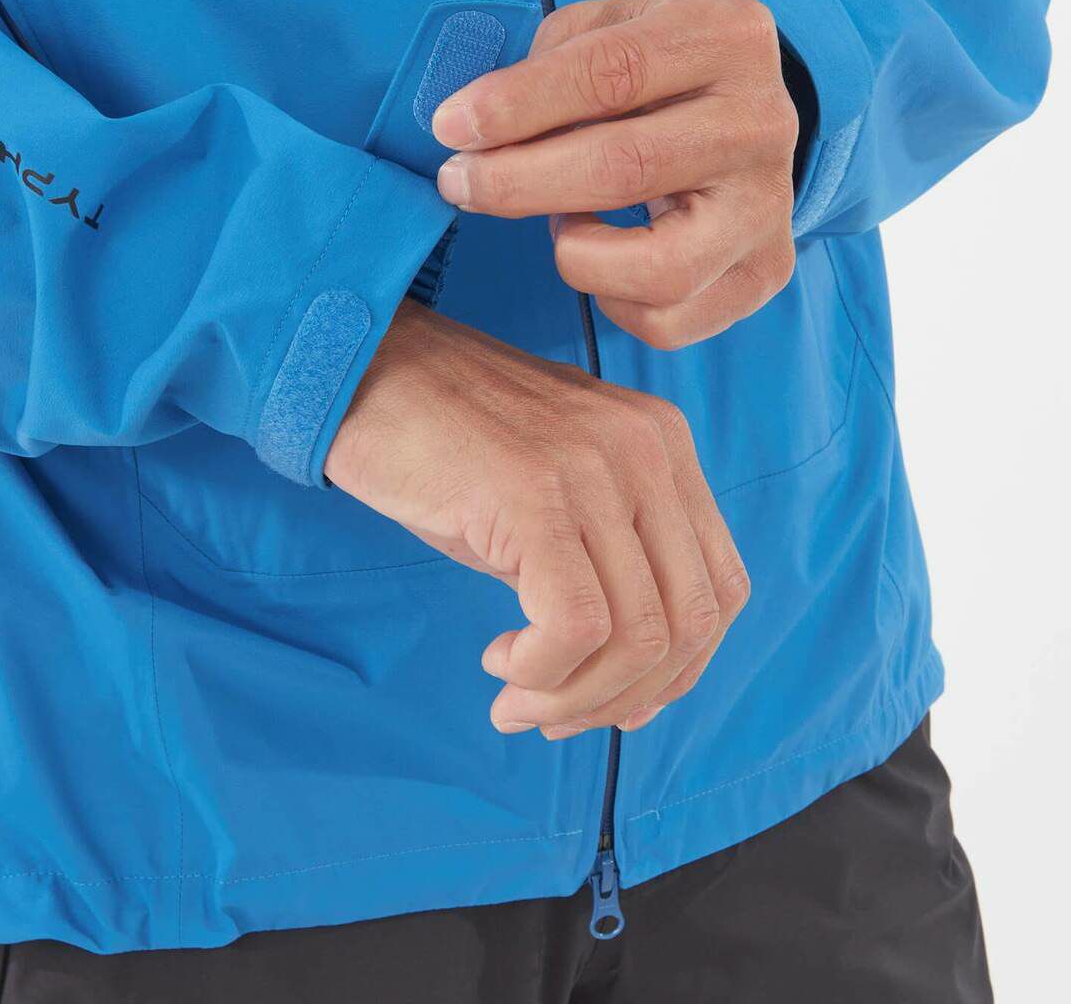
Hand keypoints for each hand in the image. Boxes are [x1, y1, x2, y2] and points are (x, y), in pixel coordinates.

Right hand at [326, 300, 749, 737]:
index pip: (721, 589)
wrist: (364, 371)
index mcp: (664, 445)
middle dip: (624, 697)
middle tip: (552, 713)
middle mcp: (647, 450)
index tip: (612, 701)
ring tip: (516, 696)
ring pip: (639, 635)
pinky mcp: (536, 494)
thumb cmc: (447, 446)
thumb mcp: (553, 497)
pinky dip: (543, 672)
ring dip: (576, 696)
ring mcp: (596, 468)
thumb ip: (605, 570)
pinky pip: (576, 625)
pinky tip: (500, 661)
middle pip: (691, 621)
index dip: (677, 670)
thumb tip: (631, 690)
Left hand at [431, 0, 799, 349]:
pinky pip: (669, 321)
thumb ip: (549, 65)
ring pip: (660, 267)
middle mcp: (762, 123)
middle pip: (626, 168)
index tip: (451, 127)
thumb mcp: (611, 27)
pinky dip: (611, 301)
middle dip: (518, 183)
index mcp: (725, 38)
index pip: (611, 73)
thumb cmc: (657, 70)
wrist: (745, 113)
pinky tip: (603, 255)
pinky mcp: (765, 272)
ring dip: (576, 254)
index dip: (519, 105)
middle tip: (459, 184)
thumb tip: (476, 132)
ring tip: (561, 223)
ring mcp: (770, 207)